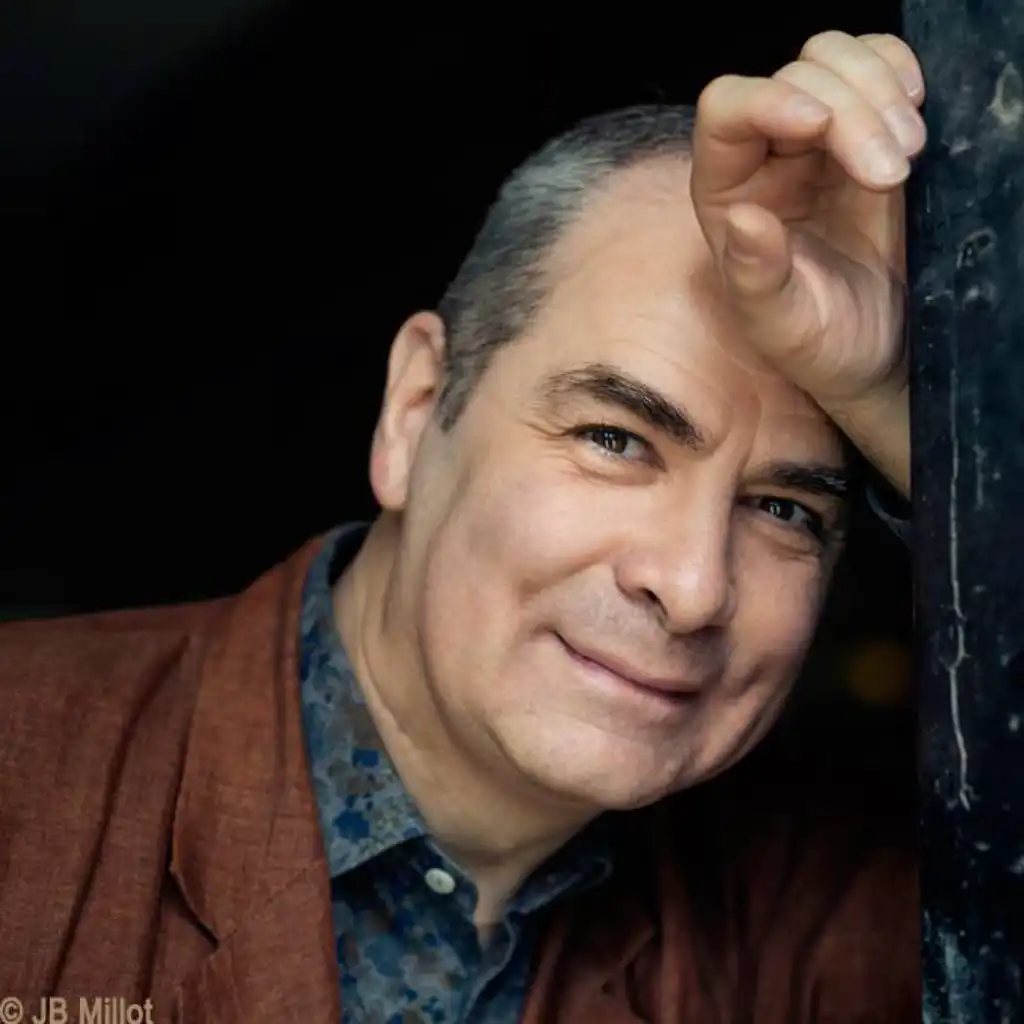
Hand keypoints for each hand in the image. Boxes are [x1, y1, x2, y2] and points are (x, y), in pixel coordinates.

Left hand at [691, 31, 925, 494]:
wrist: (877, 353)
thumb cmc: (818, 342)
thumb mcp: (782, 324)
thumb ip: (756, 276)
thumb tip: (745, 220)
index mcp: (728, 193)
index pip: (727, 110)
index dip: (769, 100)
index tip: (820, 124)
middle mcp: (767, 157)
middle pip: (797, 78)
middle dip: (850, 110)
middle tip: (892, 175)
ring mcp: (820, 141)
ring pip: (836, 61)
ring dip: (879, 92)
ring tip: (910, 157)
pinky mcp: (871, 134)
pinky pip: (879, 69)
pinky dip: (901, 78)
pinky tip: (916, 123)